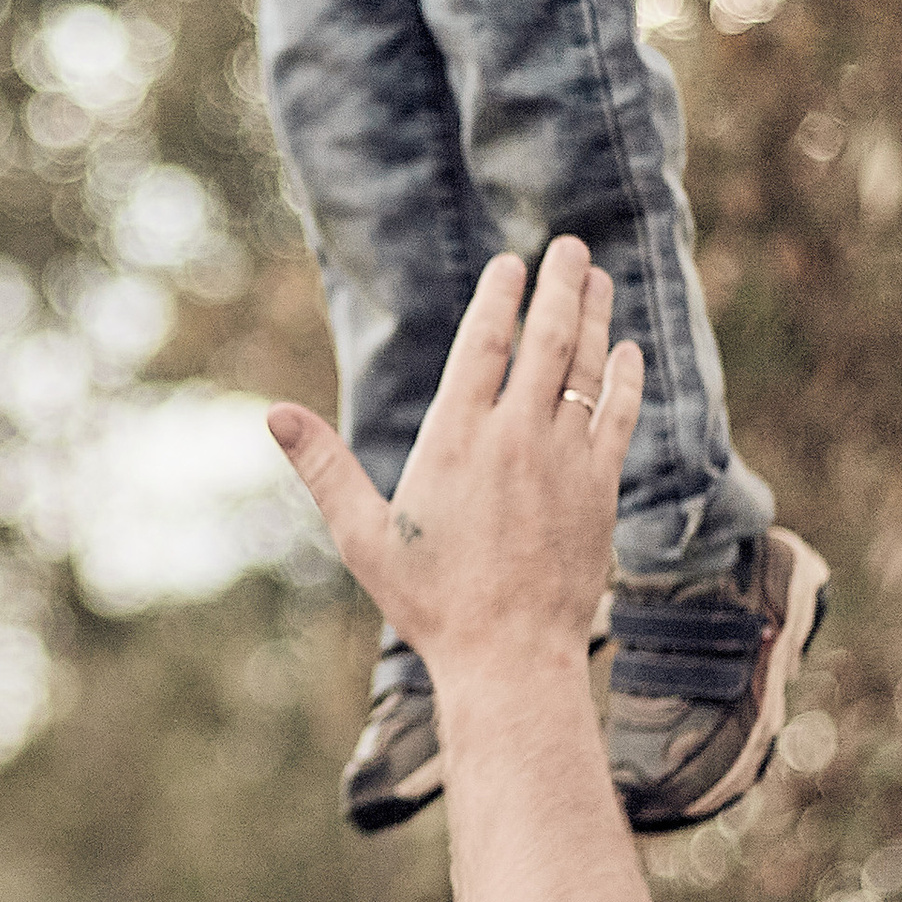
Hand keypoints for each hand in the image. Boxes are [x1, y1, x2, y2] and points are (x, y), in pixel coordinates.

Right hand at [268, 242, 641, 687]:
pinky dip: (625, 379)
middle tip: (569, 246)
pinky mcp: (600, 490)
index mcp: (456, 438)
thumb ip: (323, 468)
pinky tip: (628, 351)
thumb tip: (273, 415)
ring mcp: (565, 460)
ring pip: (587, 369)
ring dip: (595, 317)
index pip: (483, 343)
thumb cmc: (429, 603)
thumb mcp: (363, 536)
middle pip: (545, 339)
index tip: (511, 264)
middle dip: (558, 286)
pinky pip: (619, 418)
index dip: (500, 296)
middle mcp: (516, 436)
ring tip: (597, 278)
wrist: (509, 656)